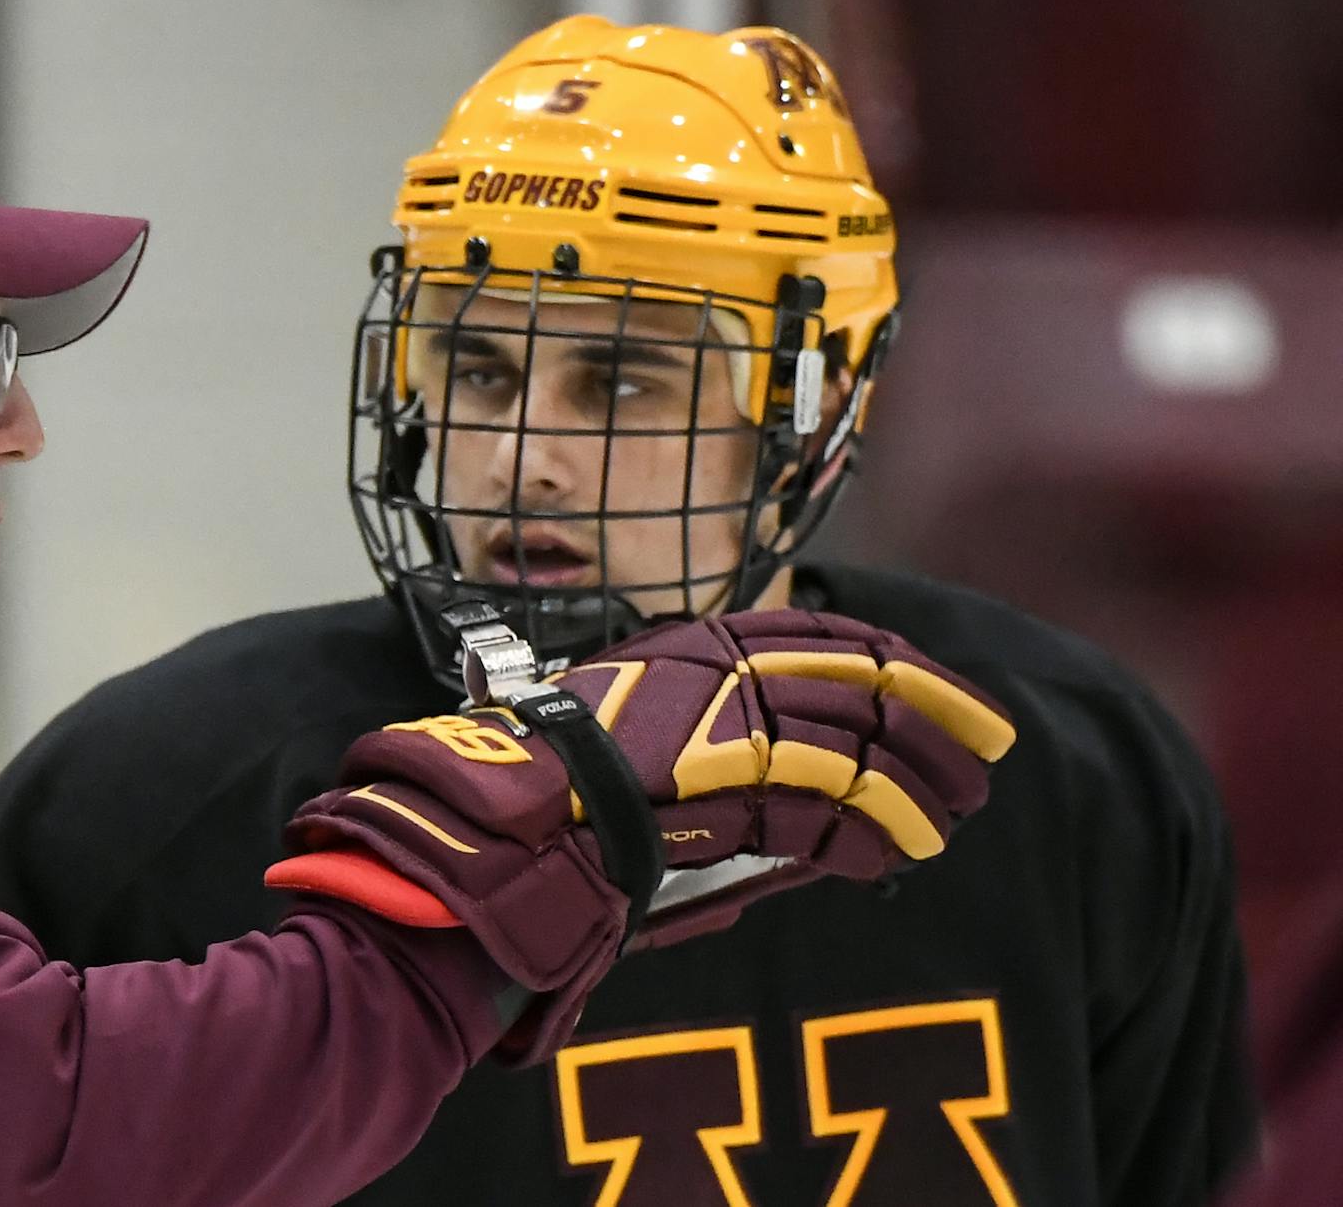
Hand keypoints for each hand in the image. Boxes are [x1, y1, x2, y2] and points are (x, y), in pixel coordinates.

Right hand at [265, 607, 1013, 1060]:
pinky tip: (901, 855)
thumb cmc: (545, 792)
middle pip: (859, 679)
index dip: (893, 659)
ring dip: (916, 783)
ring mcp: (724, 719)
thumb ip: (708, 739)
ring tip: (956, 816)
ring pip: (856, 743)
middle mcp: (717, 668)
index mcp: (694, 645)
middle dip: (936, 714)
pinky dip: (872, 833)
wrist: (496, 821)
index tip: (938, 688)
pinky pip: (827, 806)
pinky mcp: (730, 779)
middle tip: (991, 747)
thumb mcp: (634, 735)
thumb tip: (791, 778)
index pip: (820, 633)